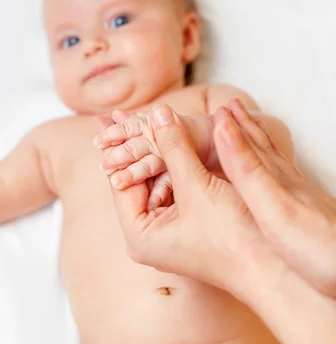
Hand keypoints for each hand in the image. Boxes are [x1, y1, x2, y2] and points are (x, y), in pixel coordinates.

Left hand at [99, 104, 263, 289]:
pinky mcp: (183, 230)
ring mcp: (164, 236)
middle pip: (134, 182)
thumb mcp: (198, 186)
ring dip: (152, 154)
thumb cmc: (233, 234)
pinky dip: (169, 167)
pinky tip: (166, 144)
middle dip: (131, 148)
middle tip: (109, 117)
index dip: (119, 147)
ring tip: (133, 123)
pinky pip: (171, 191)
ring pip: (153, 184)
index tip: (109, 118)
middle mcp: (145, 238)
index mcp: (138, 235)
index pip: (120, 181)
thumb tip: (157, 111)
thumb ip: (174, 147)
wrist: (271, 269)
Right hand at [217, 99, 335, 297]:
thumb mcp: (274, 208)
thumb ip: (247, 169)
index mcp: (275, 181)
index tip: (214, 108)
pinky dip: (274, 170)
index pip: (246, 145)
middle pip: (262, 148)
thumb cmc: (319, 250)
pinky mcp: (308, 218)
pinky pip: (284, 182)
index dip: (229, 126)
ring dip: (258, 144)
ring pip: (274, 162)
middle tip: (229, 108)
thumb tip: (223, 128)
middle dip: (243, 127)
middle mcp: (289, 185)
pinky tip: (277, 177)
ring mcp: (301, 200)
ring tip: (250, 130)